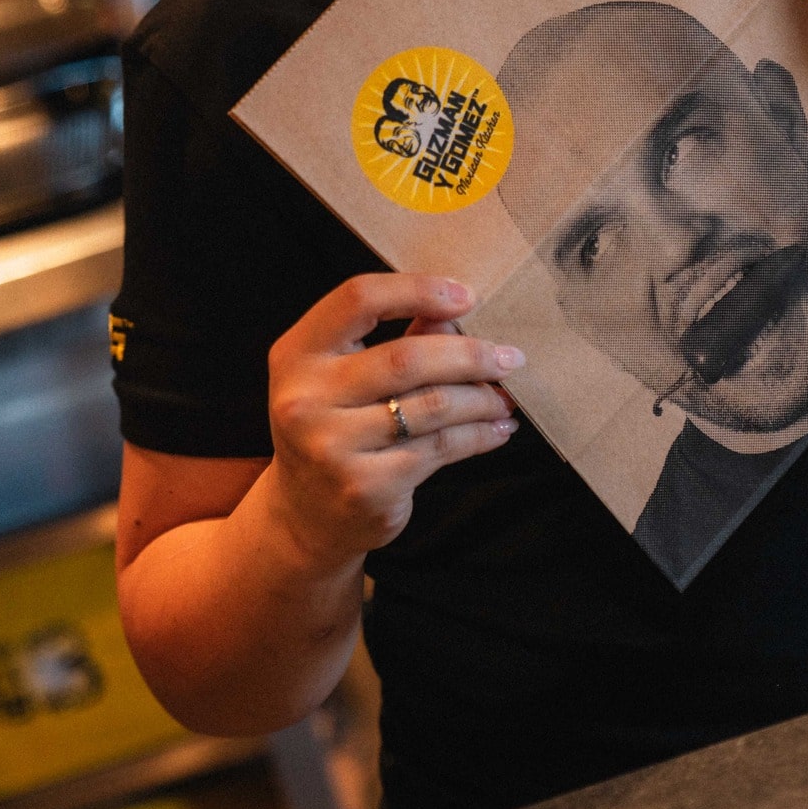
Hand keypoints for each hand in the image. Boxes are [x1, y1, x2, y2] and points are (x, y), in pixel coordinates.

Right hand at [265, 273, 520, 572]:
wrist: (304, 518)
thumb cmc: (333, 431)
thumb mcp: (342, 379)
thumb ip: (391, 343)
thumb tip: (454, 314)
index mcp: (297, 354)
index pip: (358, 299)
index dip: (417, 290)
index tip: (468, 297)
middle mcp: (306, 398)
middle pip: (407, 358)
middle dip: (470, 355)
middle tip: (510, 357)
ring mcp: (332, 446)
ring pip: (432, 406)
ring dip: (481, 398)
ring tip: (505, 397)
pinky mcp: (365, 487)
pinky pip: (440, 448)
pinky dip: (478, 435)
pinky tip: (497, 430)